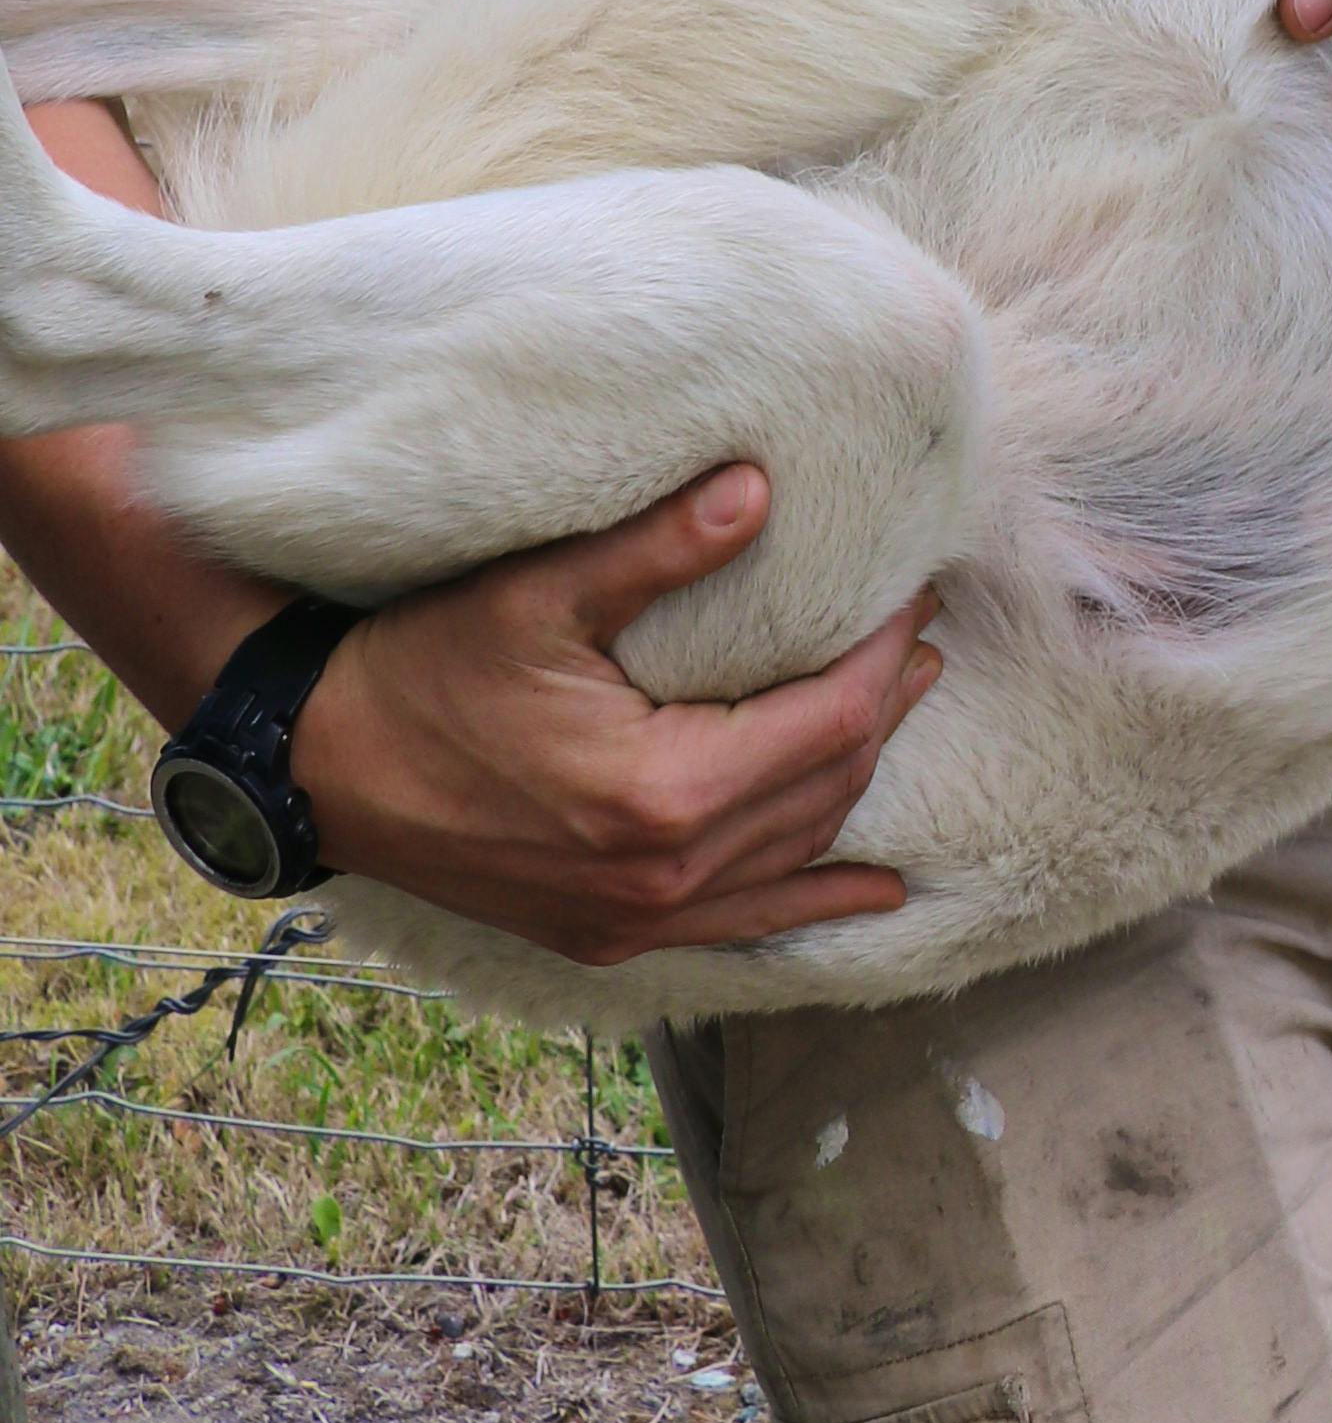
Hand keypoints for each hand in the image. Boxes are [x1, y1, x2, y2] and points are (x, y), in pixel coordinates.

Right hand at [293, 469, 938, 973]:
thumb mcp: (542, 595)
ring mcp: (634, 916)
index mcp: (661, 795)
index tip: (914, 594)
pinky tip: (870, 896)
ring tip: (901, 708)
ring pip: (792, 854)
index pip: (826, 724)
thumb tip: (759, 490)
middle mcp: (661, 874)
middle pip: (823, 789)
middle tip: (920, 635)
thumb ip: (658, 549)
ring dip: (854, 784)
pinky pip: (742, 923)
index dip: (883, 658)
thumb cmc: (425, 670)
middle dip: (882, 709)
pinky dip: (811, 899)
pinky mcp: (607, 932)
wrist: (321, 769)